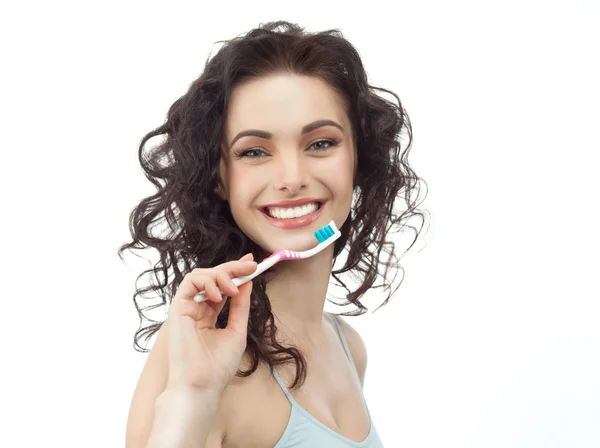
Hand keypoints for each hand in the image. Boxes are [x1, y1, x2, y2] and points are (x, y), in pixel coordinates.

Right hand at [165, 253, 256, 393]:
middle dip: (233, 268)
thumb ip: (240, 306)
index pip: (222, 287)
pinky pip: (190, 281)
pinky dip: (207, 281)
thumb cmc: (217, 366)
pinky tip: (219, 294)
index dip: (236, 272)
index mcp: (209, 315)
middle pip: (213, 277)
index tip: (253, 264)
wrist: (201, 384)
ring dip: (221, 275)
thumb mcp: (236, 330)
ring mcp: (186, 307)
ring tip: (233, 289)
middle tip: (251, 265)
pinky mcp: (177, 307)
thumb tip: (247, 282)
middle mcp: (196, 308)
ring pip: (202, 275)